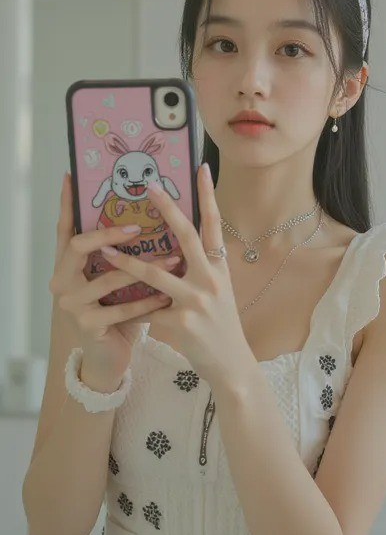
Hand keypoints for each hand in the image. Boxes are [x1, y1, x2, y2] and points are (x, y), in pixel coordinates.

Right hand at [50, 172, 180, 385]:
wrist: (110, 358)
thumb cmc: (116, 310)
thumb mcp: (114, 278)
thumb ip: (119, 253)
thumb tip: (148, 212)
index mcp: (66, 265)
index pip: (65, 228)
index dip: (67, 204)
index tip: (71, 176)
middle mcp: (62, 282)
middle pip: (78, 246)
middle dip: (108, 233)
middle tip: (137, 225)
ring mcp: (72, 305)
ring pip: (108, 278)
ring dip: (145, 268)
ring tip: (175, 258)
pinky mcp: (88, 326)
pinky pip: (123, 309)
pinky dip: (148, 302)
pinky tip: (168, 297)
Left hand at [97, 165, 252, 385]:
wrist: (232, 365)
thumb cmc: (220, 325)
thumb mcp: (218, 291)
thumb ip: (200, 269)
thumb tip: (175, 247)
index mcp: (219, 268)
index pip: (213, 225)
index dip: (208, 196)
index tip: (202, 169)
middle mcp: (211, 279)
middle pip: (187, 236)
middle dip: (167, 209)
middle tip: (150, 185)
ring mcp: (197, 301)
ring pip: (156, 274)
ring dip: (126, 262)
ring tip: (104, 250)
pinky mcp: (181, 323)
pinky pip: (148, 311)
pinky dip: (133, 310)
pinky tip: (118, 311)